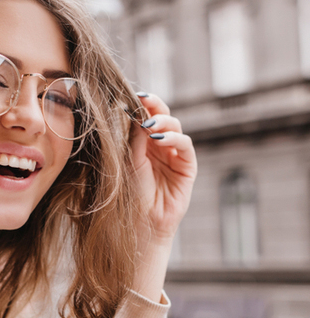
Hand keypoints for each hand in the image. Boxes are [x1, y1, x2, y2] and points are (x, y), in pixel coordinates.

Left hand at [130, 93, 196, 243]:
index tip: (134, 95)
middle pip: (162, 116)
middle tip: (145, 100)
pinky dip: (175, 138)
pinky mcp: (187, 166)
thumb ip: (134, 138)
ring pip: (175, 127)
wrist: (142, 223)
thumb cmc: (131, 195)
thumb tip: (137, 113)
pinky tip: (162, 139)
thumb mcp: (129, 161)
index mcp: (142, 143)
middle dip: (155, 105)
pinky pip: (185, 145)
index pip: (145, 116)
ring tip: (150, 125)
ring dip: (163, 122)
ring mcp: (174, 155)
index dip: (142, 105)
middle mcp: (159, 146)